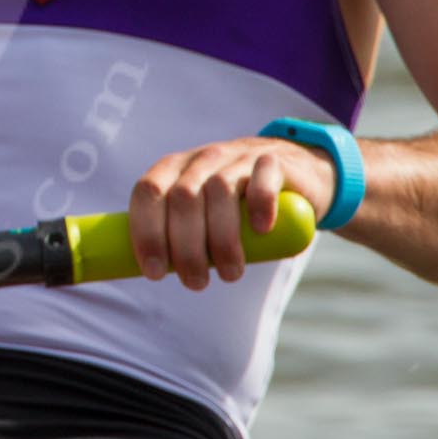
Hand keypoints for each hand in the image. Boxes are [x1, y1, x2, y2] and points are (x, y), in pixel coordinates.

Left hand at [129, 136, 336, 289]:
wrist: (291, 172)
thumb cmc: (233, 204)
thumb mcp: (198, 211)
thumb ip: (175, 233)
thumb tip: (150, 272)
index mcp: (173, 170)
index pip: (147, 193)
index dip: (146, 233)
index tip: (154, 272)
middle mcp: (201, 159)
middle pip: (183, 199)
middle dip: (186, 248)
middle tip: (196, 282)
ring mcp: (236, 157)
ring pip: (220, 191)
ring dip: (222, 240)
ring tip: (229, 273)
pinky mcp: (272, 161)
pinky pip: (262, 179)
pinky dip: (260, 205)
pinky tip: (261, 231)